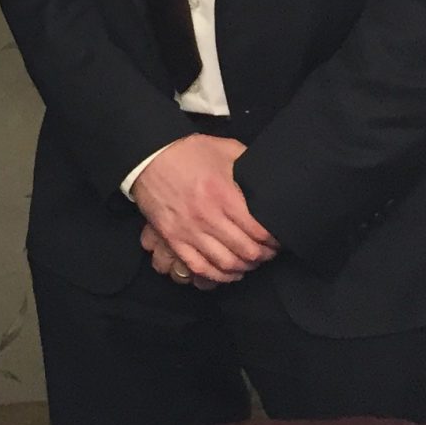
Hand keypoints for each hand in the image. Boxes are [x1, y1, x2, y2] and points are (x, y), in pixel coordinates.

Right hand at [129, 135, 276, 284]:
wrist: (147, 156)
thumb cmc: (187, 152)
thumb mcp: (224, 148)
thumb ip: (249, 162)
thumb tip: (270, 175)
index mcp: (223, 195)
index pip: (259, 231)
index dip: (275, 240)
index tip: (279, 239)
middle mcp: (207, 217)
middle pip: (246, 251)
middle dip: (264, 255)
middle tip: (269, 252)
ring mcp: (188, 230)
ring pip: (226, 263)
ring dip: (244, 267)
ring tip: (251, 261)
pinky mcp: (173, 238)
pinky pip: (199, 267)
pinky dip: (218, 275)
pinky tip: (229, 272)